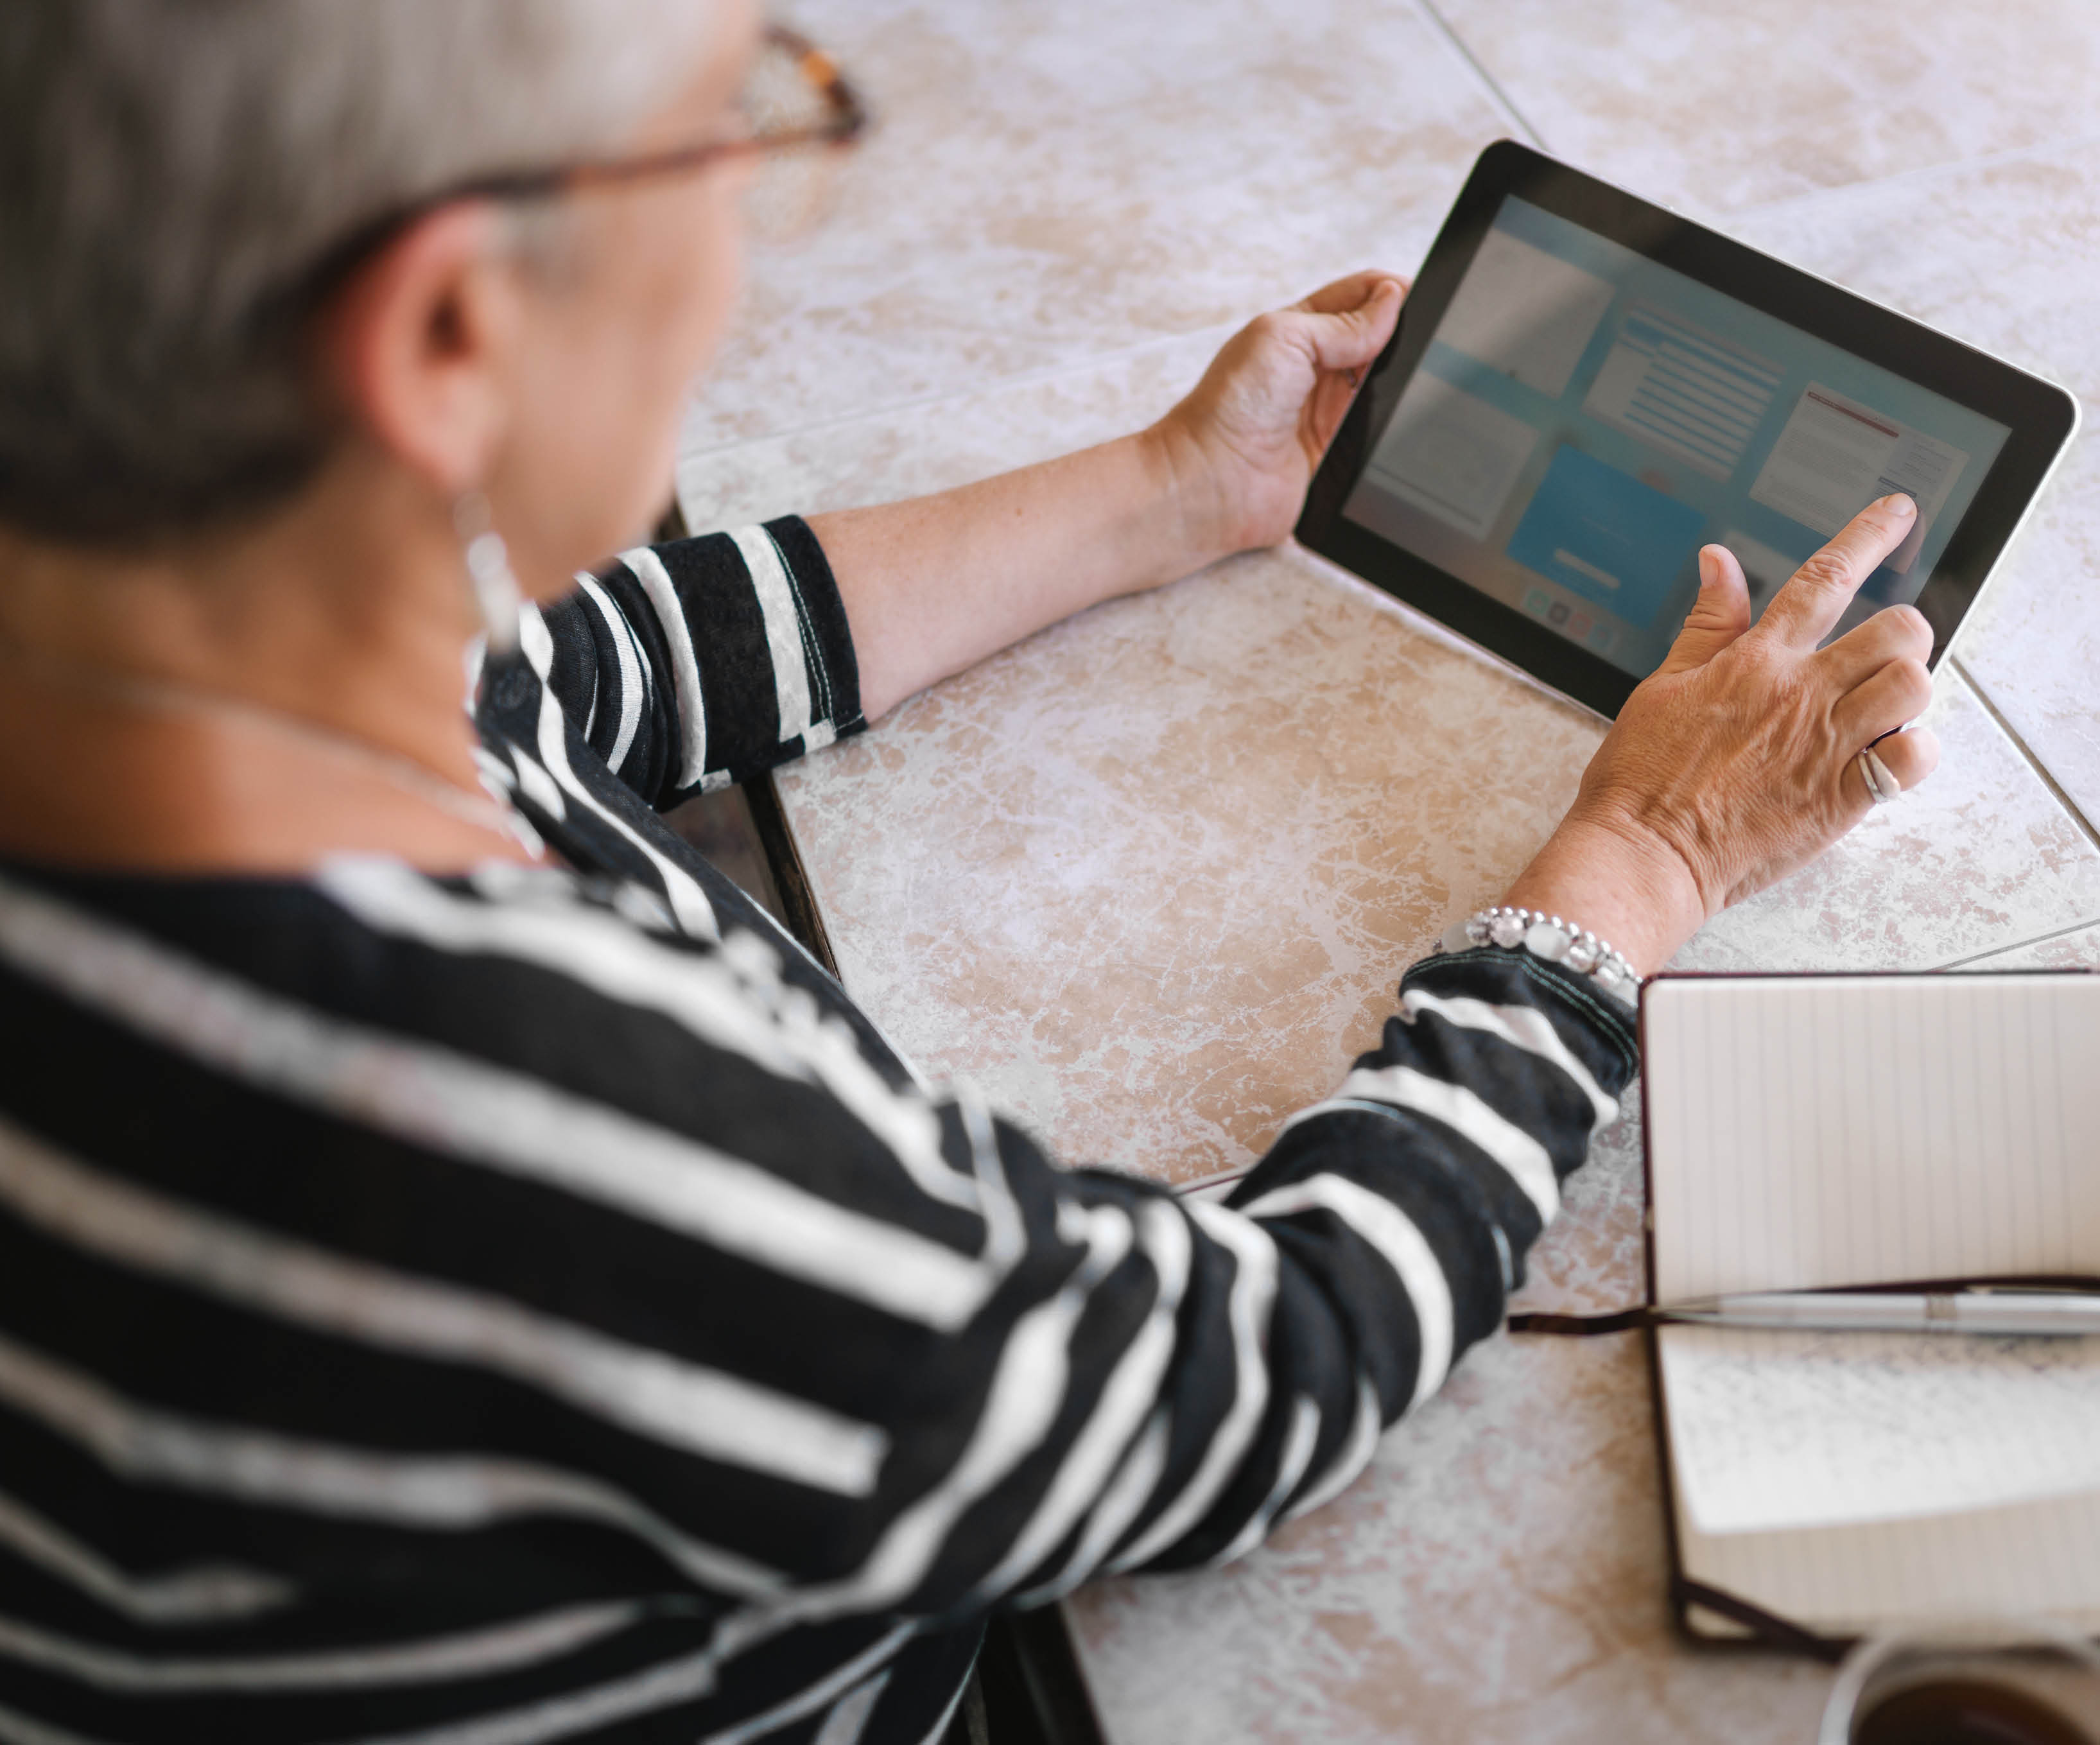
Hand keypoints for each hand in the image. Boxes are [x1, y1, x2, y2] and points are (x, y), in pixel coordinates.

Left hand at [1148, 271, 1406, 563]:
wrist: (1211, 482)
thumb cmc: (1229, 408)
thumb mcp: (1286, 338)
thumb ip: (1342, 323)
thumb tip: (1391, 301)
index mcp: (1297, 328)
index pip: (1358, 296)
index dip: (1390, 292)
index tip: (1422, 296)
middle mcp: (1312, 366)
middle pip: (1377, 339)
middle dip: (1402, 335)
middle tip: (1423, 340)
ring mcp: (1326, 409)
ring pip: (1384, 382)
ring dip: (1398, 380)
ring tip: (1407, 379)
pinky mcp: (1336, 449)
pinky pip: (1378, 427)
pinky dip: (1390, 420)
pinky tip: (1397, 416)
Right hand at [1501, 494, 1939, 974]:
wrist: (1642, 853)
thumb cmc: (1640, 779)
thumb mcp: (1663, 686)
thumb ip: (1706, 623)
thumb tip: (1718, 561)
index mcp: (1755, 663)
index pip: (1824, 578)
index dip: (1868, 536)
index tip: (1897, 514)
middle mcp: (1799, 697)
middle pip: (1896, 630)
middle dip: (1902, 630)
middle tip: (1881, 652)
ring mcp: (1825, 747)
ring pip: (1913, 685)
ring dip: (1908, 688)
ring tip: (1882, 706)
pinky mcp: (1839, 800)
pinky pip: (1911, 760)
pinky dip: (1913, 753)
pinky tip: (1888, 756)